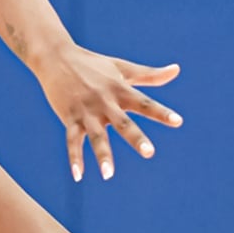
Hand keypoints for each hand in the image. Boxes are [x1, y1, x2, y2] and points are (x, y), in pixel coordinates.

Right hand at [32, 45, 181, 180]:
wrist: (56, 57)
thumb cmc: (93, 64)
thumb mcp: (122, 68)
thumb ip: (150, 75)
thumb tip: (177, 70)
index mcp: (120, 89)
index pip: (144, 103)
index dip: (161, 112)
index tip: (178, 121)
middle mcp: (104, 101)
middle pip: (122, 122)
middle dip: (135, 138)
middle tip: (149, 152)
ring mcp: (86, 111)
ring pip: (95, 136)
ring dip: (102, 155)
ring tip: (108, 175)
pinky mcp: (69, 117)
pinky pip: (72, 140)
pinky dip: (74, 158)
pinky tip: (78, 176)